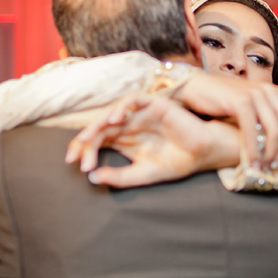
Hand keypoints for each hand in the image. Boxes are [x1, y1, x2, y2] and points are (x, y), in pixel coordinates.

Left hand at [66, 94, 240, 187]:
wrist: (202, 154)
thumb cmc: (175, 162)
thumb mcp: (142, 174)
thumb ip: (119, 177)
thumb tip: (91, 177)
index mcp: (124, 140)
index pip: (97, 140)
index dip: (83, 150)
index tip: (75, 164)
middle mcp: (129, 124)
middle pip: (99, 127)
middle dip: (84, 140)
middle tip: (75, 155)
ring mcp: (140, 113)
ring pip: (111, 113)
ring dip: (97, 124)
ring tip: (87, 139)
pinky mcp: (154, 104)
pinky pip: (133, 100)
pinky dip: (121, 108)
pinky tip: (114, 121)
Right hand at [172, 73, 277, 167]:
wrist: (196, 88)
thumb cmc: (225, 101)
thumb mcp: (255, 106)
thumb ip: (276, 113)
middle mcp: (271, 92)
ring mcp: (256, 95)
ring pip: (275, 131)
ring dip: (271, 154)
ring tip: (264, 167)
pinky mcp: (241, 102)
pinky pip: (253, 132)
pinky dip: (252, 150)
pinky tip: (250, 162)